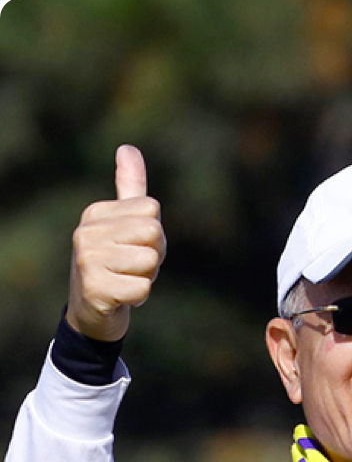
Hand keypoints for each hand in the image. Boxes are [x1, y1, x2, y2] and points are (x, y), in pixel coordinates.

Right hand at [66, 145, 165, 341]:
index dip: (154, 234)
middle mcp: (86, 232)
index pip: (152, 209)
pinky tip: (121, 297)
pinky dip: (139, 297)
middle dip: (154, 255)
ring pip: (150, 261)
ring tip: (125, 281)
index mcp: (96, 212)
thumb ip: (129, 188)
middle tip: (133, 267)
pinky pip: (143, 288)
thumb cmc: (116, 265)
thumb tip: (128, 148)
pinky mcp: (95, 289)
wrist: (92, 313)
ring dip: (146, 277)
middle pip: (154, 232)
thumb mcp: (123, 224)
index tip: (134, 247)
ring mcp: (87, 260)